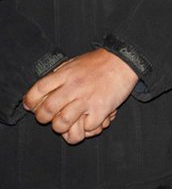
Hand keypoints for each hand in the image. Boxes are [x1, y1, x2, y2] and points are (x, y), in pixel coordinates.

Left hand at [23, 48, 137, 144]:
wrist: (124, 60)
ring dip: (61, 127)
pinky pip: (87, 128)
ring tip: (67, 123)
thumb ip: (57, 77)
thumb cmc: (98, 63)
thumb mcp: (73, 63)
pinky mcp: (101, 109)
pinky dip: (87, 128)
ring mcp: (87, 99)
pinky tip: (89, 120)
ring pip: (62, 123)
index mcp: (64, 75)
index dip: (30, 102)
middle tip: (50, 118)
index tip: (32, 107)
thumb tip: (40, 93)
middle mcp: (73, 87)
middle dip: (43, 118)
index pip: (37, 91)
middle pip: (46, 110)